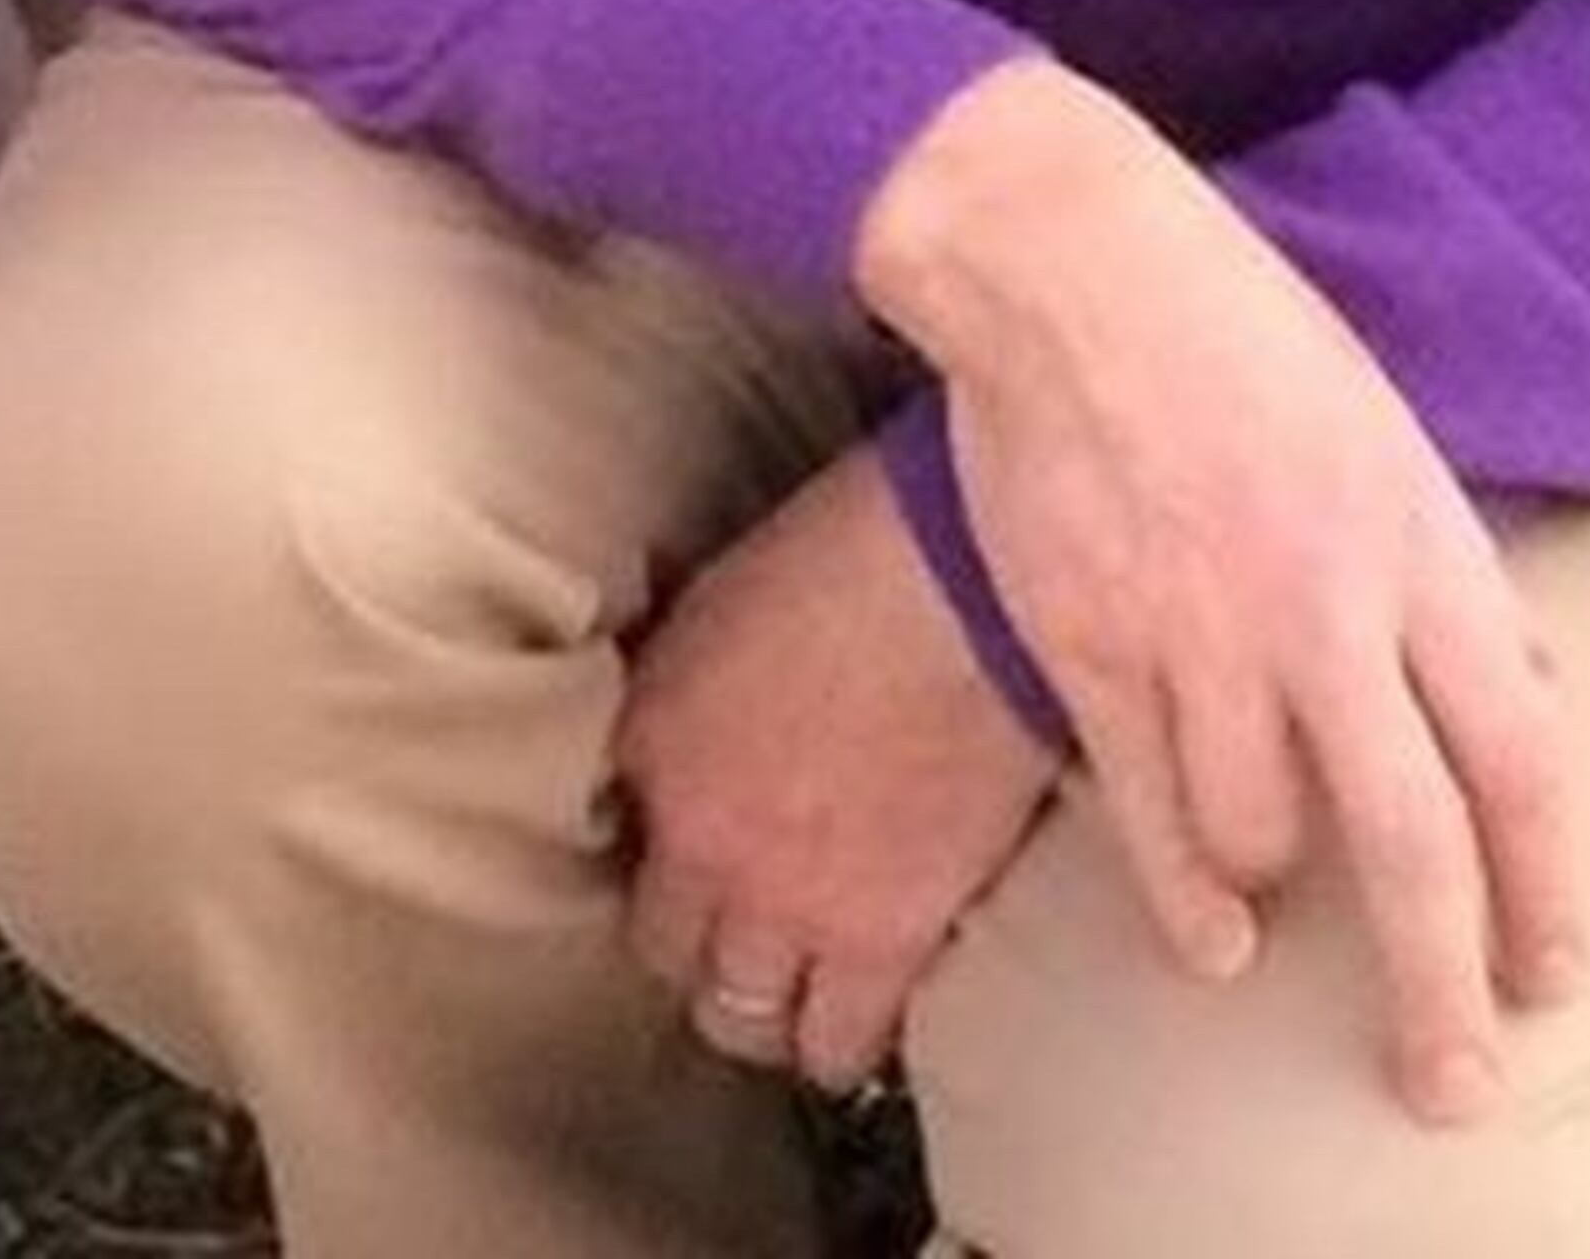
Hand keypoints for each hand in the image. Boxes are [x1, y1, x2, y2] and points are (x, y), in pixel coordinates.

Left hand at [619, 448, 1054, 1093]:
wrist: (970, 581)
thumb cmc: (864, 544)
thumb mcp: (731, 595)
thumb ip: (696, 678)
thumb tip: (699, 709)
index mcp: (650, 732)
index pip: (618, 834)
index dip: (666, 844)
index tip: (701, 841)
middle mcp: (695, 836)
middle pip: (665, 950)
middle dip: (702, 941)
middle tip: (748, 924)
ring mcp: (783, 902)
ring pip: (740, 1020)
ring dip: (766, 1005)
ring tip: (804, 982)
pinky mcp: (879, 944)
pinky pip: (835, 1046)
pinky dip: (846, 1036)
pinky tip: (869, 1004)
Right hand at [855, 60, 1583, 1127]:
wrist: (1070, 259)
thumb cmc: (1240, 325)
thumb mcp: (1390, 429)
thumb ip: (1454, 572)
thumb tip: (1535, 693)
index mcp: (1417, 543)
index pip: (1521, 757)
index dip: (1547, 887)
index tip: (1555, 973)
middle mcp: (1325, 608)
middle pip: (1415, 848)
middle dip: (1446, 992)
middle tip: (1456, 1086)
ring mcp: (1204, 634)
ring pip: (1270, 839)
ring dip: (1284, 895)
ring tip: (1285, 920)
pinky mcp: (1095, 646)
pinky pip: (1151, 818)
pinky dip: (1189, 900)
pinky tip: (1215, 941)